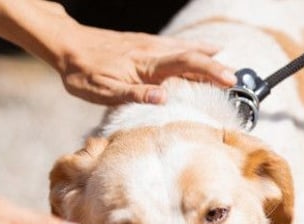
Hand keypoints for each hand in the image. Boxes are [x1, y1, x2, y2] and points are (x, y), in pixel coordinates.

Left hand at [58, 25, 236, 104]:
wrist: (67, 45)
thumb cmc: (83, 72)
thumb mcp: (103, 90)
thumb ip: (134, 94)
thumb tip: (163, 98)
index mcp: (146, 64)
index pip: (186, 64)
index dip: (210, 71)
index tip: (229, 80)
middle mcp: (152, 51)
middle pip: (192, 55)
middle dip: (216, 66)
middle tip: (237, 80)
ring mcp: (149, 45)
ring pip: (185, 48)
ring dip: (207, 57)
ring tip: (226, 65)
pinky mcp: (144, 45)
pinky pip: (175, 47)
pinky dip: (192, 51)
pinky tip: (199, 53)